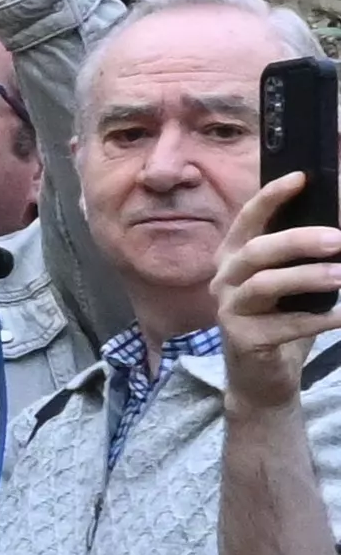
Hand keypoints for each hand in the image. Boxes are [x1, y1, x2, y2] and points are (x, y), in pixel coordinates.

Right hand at [216, 174, 340, 374]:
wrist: (261, 376)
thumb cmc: (282, 318)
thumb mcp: (291, 281)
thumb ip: (305, 255)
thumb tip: (339, 227)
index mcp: (234, 256)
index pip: (248, 218)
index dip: (271, 197)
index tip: (301, 178)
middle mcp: (225, 278)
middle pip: (255, 250)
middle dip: (297, 240)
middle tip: (338, 238)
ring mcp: (230, 309)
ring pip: (266, 284)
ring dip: (308, 277)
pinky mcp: (244, 339)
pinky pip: (284, 325)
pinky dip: (318, 319)